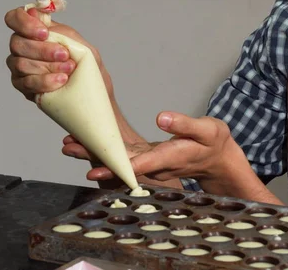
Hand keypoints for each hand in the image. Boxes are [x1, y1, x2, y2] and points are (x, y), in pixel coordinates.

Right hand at [4, 7, 110, 100]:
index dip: (24, 23)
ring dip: (48, 66)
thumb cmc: (84, 63)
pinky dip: (45, 81)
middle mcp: (22, 47)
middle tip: (64, 54)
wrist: (91, 88)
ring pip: (20, 64)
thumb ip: (59, 32)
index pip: (14, 18)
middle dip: (43, 50)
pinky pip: (26, 83)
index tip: (45, 33)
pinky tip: (61, 80)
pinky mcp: (22, 85)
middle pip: (17, 43)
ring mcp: (19, 66)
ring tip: (69, 68)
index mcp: (34, 31)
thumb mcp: (78, 43)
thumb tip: (39, 17)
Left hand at [64, 111, 261, 196]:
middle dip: (94, 158)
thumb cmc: (214, 142)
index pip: (139, 165)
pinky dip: (106, 151)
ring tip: (69, 143)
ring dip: (95, 154)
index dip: (116, 168)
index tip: (94, 170)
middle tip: (69, 147)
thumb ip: (184, 124)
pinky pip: (124, 157)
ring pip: (119, 162)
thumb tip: (160, 117)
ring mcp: (151, 164)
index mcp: (169, 157)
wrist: (219, 160)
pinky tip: (90, 141)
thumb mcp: (208, 129)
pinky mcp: (149, 159)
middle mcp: (156, 165)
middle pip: (121, 165)